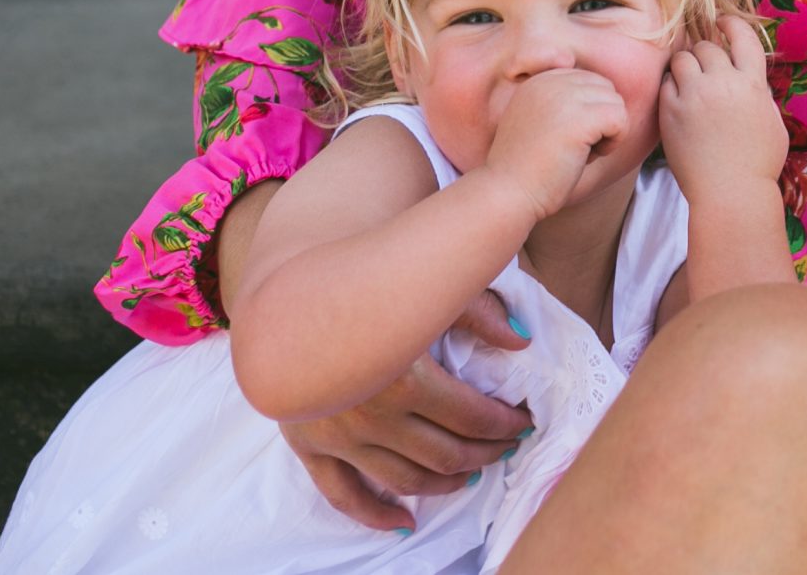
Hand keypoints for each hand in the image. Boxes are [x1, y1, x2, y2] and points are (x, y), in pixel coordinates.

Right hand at [276, 291, 533, 529]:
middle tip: (505, 447)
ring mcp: (338, 437)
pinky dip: (376, 515)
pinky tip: (405, 522)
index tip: (522, 422)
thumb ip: (477, 311)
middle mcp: (371, 416)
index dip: (504, 424)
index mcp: (404, 377)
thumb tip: (523, 339)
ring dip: (444, 483)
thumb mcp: (424, 285)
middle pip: (444, 454)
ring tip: (471, 473)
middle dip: (484, 453)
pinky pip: (344, 495)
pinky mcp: (308, 446)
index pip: (471, 417)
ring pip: (405, 479)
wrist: (283, 295)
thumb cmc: (361, 283)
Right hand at [478, 66, 628, 226]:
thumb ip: (561, 103)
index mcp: (539, 80)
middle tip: (574, 148)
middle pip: (605, 89)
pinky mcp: (580, 118)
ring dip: (607, 133)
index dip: (587, 112)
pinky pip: (620, 119)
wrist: (507, 193)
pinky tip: (588, 157)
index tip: (564, 137)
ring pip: (616, 103)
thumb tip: (607, 100)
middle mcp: (551, 80)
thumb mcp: (536, 122)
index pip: (588, 80)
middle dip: (600, 120)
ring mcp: (565, 97)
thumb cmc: (526, 169)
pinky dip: (613, 142)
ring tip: (578, 153)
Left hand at [658, 16, 787, 210]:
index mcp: (753, 83)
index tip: (722, 22)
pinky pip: (666, 83)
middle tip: (703, 65)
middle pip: (706, 46)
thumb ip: (759, 94)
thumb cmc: (758, 165)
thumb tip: (750, 78)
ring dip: (685, 65)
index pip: (742, 36)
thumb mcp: (772, 122)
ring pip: (682, 59)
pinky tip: (678, 99)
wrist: (730, 194)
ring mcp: (695, 96)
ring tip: (688, 80)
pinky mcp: (671, 111)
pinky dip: (671, 86)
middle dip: (704, 51)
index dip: (731, 23)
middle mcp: (723, 83)